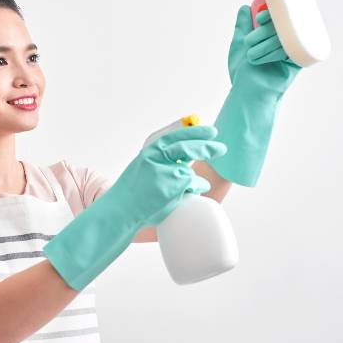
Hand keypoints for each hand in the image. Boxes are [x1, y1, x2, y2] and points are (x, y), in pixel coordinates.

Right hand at [105, 124, 226, 227]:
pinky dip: (196, 189)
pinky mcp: (175, 186)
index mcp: (150, 151)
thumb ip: (161, 160)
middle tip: (221, 148)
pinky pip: (195, 185)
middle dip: (207, 147)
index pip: (175, 135)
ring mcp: (167, 172)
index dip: (194, 132)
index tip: (210, 131)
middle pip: (187, 147)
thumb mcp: (143, 167)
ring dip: (195, 181)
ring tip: (190, 189)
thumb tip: (186, 156)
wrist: (120, 210)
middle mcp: (157, 158)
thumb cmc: (132, 192)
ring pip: (190, 173)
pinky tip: (189, 195)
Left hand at [229, 6, 301, 92]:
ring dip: (265, 44)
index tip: (259, 17)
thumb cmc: (243, 73)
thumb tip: (244, 7)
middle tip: (249, 41)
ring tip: (250, 55)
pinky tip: (260, 59)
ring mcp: (291, 50)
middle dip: (264, 31)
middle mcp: (283, 41)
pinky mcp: (297, 62)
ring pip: (285, 37)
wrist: (247, 94)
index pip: (277, 17)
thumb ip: (243, 26)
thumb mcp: (239, 45)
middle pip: (281, 26)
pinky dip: (275, 53)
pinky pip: (293, 50)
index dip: (271, 13)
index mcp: (272, 35)